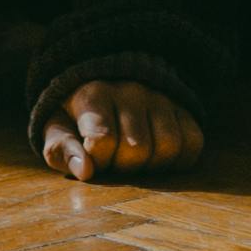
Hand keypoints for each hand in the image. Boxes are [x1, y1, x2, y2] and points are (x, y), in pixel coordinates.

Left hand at [39, 78, 202, 182]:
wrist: (106, 79)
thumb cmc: (77, 114)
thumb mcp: (57, 127)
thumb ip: (61, 149)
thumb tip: (85, 171)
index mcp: (94, 94)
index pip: (103, 140)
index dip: (97, 159)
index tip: (93, 154)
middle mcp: (131, 91)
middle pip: (137, 149)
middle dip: (123, 165)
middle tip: (114, 158)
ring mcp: (161, 97)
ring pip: (168, 146)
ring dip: (152, 165)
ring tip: (135, 159)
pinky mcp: (184, 107)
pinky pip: (193, 143)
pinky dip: (179, 160)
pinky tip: (158, 156)